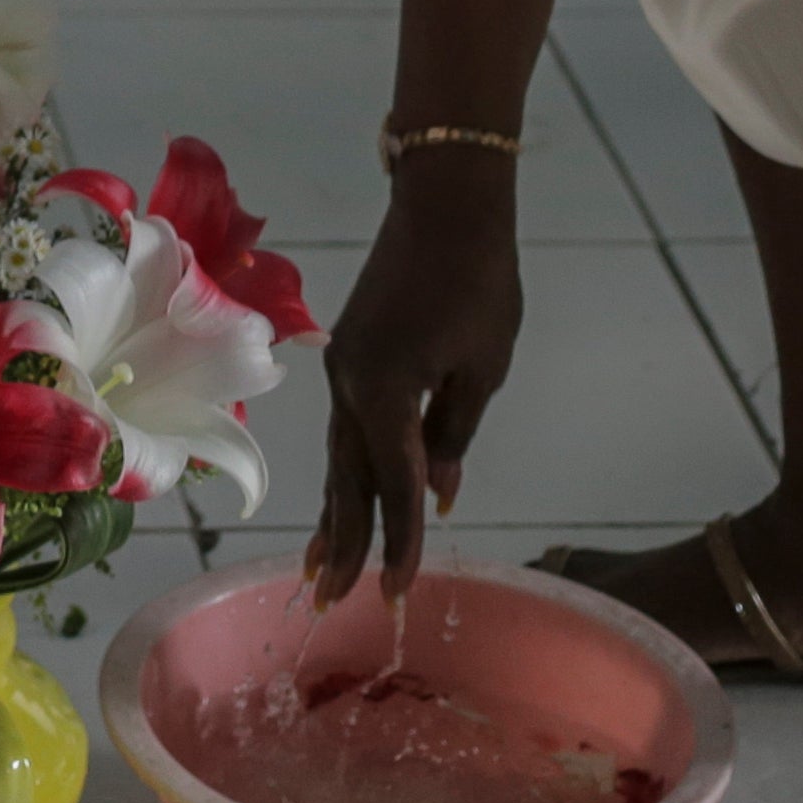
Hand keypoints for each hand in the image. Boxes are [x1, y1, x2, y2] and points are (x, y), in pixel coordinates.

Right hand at [306, 160, 522, 603]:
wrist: (445, 203)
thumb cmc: (478, 282)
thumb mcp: (482, 368)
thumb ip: (453, 434)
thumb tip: (438, 491)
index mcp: (383, 393)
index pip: (393, 486)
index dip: (400, 544)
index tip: (399, 595)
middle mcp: (348, 386)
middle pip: (346, 479)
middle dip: (341, 542)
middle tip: (327, 599)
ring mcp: (342, 369)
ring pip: (337, 456)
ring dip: (333, 512)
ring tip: (320, 566)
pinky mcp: (348, 355)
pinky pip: (344, 428)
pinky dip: (346, 469)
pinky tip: (349, 497)